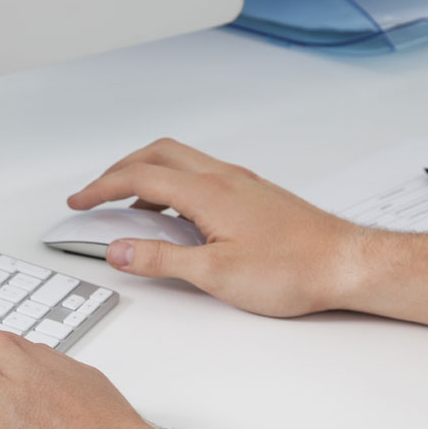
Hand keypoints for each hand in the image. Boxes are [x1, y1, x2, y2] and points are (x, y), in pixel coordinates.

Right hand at [67, 138, 373, 316]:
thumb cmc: (295, 270)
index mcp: (207, 192)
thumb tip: (120, 251)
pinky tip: (178, 215)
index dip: (101, 188)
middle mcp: (224, 178)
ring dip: (147, 175)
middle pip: (157, 153)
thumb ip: (160, 260)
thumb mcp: (214, 275)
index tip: (79, 201)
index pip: (138, 177)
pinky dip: (174, 185)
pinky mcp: (254, 194)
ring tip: (131, 208)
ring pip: (181, 161)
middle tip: (97, 193)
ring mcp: (241, 183)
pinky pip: (202, 174)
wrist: (348, 263)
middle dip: (119, 170)